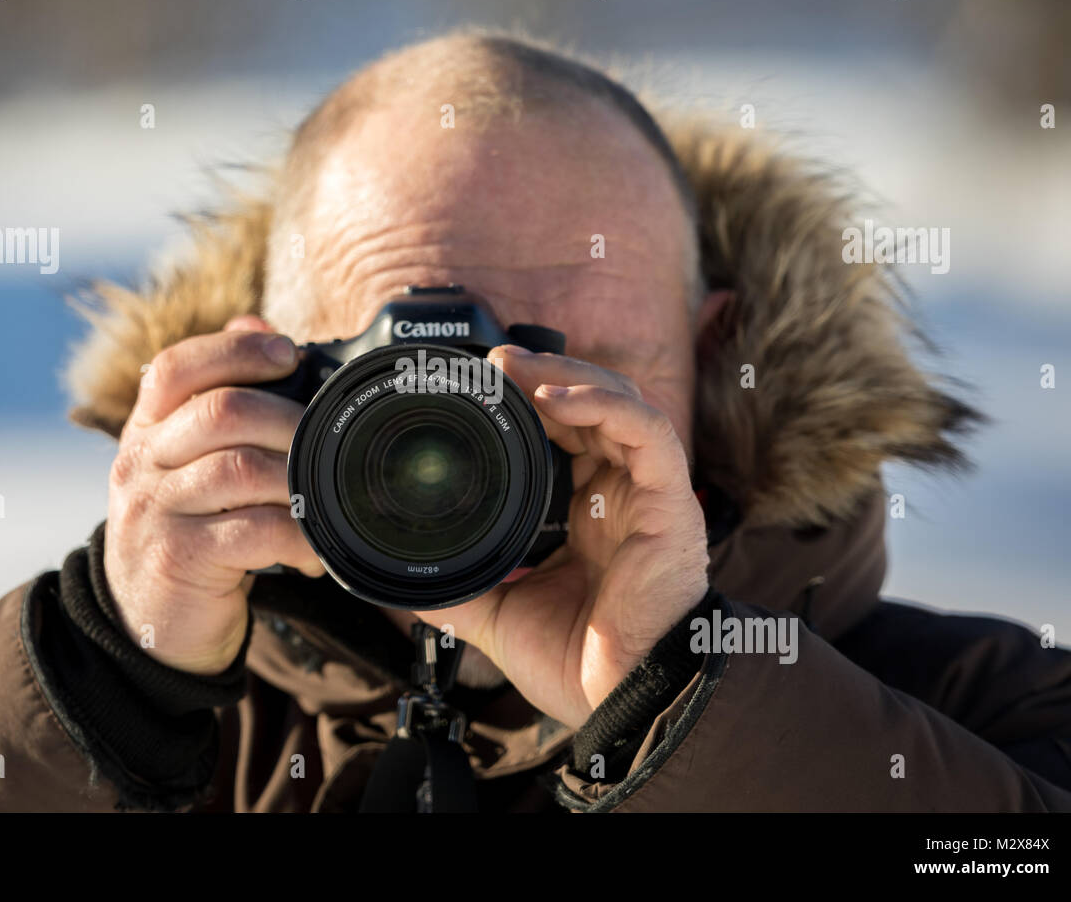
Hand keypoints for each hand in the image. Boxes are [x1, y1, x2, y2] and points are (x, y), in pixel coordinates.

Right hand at [102, 315, 324, 674]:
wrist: (140, 626)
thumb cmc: (186, 533)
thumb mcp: (187, 464)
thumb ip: (218, 399)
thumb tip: (259, 327)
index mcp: (146, 431)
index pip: (175, 368)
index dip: (234, 351)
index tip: (288, 354)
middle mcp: (141, 464)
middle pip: (220, 412)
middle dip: (290, 418)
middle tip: (329, 441)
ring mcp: (155, 512)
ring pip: (241, 469)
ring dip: (299, 480)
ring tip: (326, 500)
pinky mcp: (178, 559)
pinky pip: (253, 532)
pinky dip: (297, 536)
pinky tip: (312, 550)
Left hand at [413, 346, 709, 727]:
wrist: (624, 706)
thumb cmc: (580, 667)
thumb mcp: (501, 612)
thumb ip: (460, 585)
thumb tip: (400, 575)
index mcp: (591, 515)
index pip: (569, 437)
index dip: (532, 405)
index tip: (484, 388)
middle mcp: (623, 496)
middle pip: (594, 408)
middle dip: (544, 376)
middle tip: (494, 363)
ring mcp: (649, 496)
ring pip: (621, 404)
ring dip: (568, 376)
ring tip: (516, 367)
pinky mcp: (670, 503)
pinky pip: (648, 433)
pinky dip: (604, 404)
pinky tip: (557, 396)